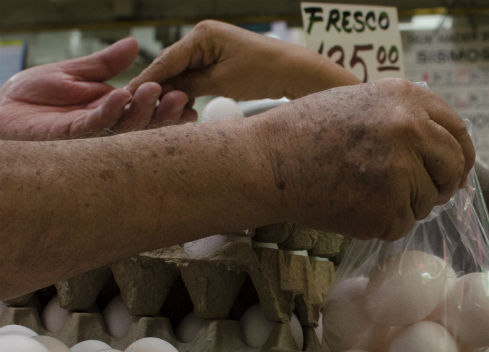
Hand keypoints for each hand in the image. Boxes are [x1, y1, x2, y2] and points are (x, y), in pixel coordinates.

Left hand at [0, 38, 196, 140]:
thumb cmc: (30, 95)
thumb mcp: (73, 72)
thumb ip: (106, 63)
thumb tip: (133, 44)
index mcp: (110, 110)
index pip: (145, 109)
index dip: (165, 104)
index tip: (185, 93)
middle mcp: (106, 126)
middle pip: (143, 124)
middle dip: (164, 112)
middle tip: (181, 97)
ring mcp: (91, 134)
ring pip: (126, 128)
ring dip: (143, 110)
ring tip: (156, 92)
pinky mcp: (72, 138)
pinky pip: (96, 124)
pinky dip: (110, 110)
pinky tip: (120, 95)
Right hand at [127, 20, 359, 100]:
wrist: (294, 71)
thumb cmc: (263, 73)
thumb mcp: (221, 82)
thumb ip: (189, 86)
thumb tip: (160, 93)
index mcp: (201, 35)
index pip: (166, 61)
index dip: (147, 81)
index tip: (127, 98)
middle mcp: (202, 36)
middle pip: (171, 66)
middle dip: (158, 89)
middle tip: (138, 110)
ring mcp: (210, 48)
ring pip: (182, 74)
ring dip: (174, 93)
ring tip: (157, 113)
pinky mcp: (218, 60)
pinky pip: (196, 76)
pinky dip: (189, 91)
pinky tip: (180, 107)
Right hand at [255, 79, 474, 240]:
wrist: (268, 162)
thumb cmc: (306, 132)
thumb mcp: (361, 102)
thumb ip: (405, 116)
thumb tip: (444, 147)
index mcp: (407, 98)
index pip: (458, 130)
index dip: (460, 154)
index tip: (456, 170)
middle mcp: (411, 129)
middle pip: (453, 168)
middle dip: (442, 185)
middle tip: (426, 194)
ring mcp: (401, 170)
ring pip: (427, 202)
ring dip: (405, 206)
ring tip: (363, 193)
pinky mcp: (387, 207)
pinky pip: (402, 224)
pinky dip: (383, 223)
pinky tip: (352, 207)